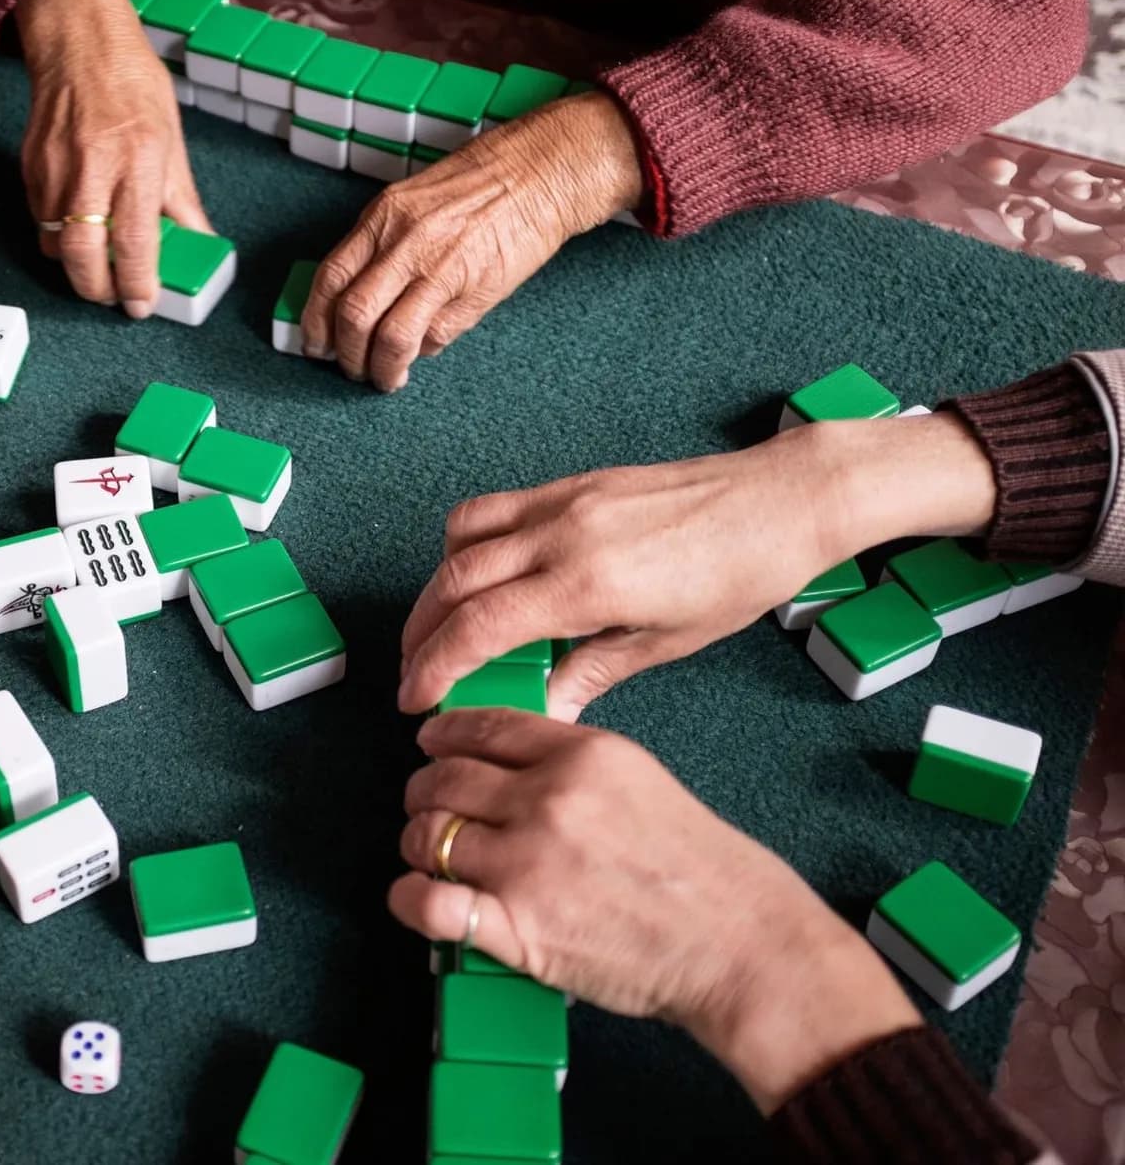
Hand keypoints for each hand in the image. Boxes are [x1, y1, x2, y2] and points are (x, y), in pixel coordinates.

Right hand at [15, 0, 210, 316]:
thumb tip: (199, 241)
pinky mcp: (29, 166)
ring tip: (97, 263)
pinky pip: (41, 220)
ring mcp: (54, 167)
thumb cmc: (131, 82)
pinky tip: (78, 224)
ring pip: (55, 243)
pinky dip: (58, 235)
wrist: (78, 40)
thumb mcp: (172, 138)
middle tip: (112, 295)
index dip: (136, 283)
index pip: (134, 240)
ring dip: (75, 265)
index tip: (140, 305)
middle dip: (96, 289)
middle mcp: (93, 165)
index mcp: (138, 158)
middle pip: (83, 254)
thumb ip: (181, 198)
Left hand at [301, 91, 640, 390]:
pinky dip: (426, 351)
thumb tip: (353, 302)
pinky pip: (437, 337)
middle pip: (353, 316)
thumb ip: (380, 247)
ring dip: (383, 369)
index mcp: (383, 217)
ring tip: (387, 377)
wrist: (540, 172)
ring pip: (392, 338)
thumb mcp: (411, 202)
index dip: (315, 322)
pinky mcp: (475, 291)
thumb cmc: (478, 185)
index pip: (330, 279)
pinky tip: (428, 348)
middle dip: (346, 355)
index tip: (316, 345)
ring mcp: (441, 269)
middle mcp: (405, 242)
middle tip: (350, 368)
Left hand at [391, 708, 920, 1111]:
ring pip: (428, 835)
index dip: (443, 735)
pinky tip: (415, 897)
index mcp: (581, 755)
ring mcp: (527, 864)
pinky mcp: (517, 927)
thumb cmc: (703, 872)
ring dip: (417, 844)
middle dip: (424, 790)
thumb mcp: (640, 779)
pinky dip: (409, 899)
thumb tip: (514, 762)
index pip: (483, 728)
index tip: (431, 744)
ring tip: (426, 854)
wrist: (738, 944)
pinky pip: (428, 903)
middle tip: (424, 804)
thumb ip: (574, 764)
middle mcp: (546, 801)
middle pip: (445, 778)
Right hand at [396, 415, 997, 718]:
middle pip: (453, 580)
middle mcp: (563, 533)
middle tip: (414, 672)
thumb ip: (590, 672)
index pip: (480, 626)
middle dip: (420, 632)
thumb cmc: (739, 575)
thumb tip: (542, 710)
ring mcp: (563, 501)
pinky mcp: (571, 485)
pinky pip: (494, 510)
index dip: (434, 666)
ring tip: (440, 628)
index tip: (414, 699)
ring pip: (461, 536)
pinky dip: (468, 546)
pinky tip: (483, 579)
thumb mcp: (667, 643)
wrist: (782, 499)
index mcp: (588, 582)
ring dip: (437, 585)